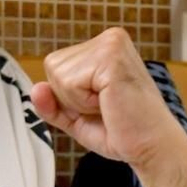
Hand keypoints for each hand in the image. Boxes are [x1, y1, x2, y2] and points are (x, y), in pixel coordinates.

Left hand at [30, 27, 186, 168]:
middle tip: (105, 107)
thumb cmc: (123, 131)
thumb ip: (52, 103)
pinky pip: (69, 83)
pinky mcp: (111, 57)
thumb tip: (36, 88)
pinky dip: (83, 102)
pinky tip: (109, 103)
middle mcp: (109, 39)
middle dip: (71, 97)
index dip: (68, 95)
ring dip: (78, 101)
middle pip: (53, 67)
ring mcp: (111, 44)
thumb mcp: (76, 117)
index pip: (55, 65)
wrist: (150, 147)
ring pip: (58, 75)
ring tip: (108, 105)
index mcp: (104, 46)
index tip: (99, 104)